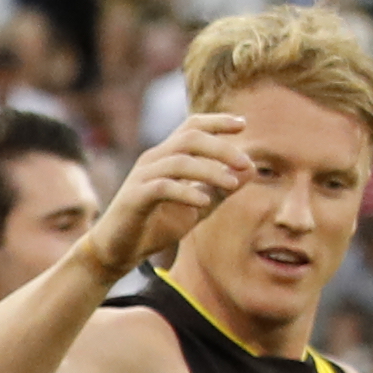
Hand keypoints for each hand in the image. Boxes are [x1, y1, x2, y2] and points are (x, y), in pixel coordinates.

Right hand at [93, 112, 260, 273]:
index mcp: (167, 156)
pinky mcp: (134, 198)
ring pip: (179, 161)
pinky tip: (205, 202)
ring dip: (210, 170)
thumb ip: (222, 188)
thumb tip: (252, 169)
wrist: (119, 250)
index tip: (243, 125)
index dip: (217, 122)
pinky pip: (163, 187)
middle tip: (246, 162)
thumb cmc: (157, 225)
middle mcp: (153, 160)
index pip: (192, 127)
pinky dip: (187, 193)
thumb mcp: (199, 205)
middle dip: (221, 147)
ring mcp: (142, 177)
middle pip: (190, 138)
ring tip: (232, 185)